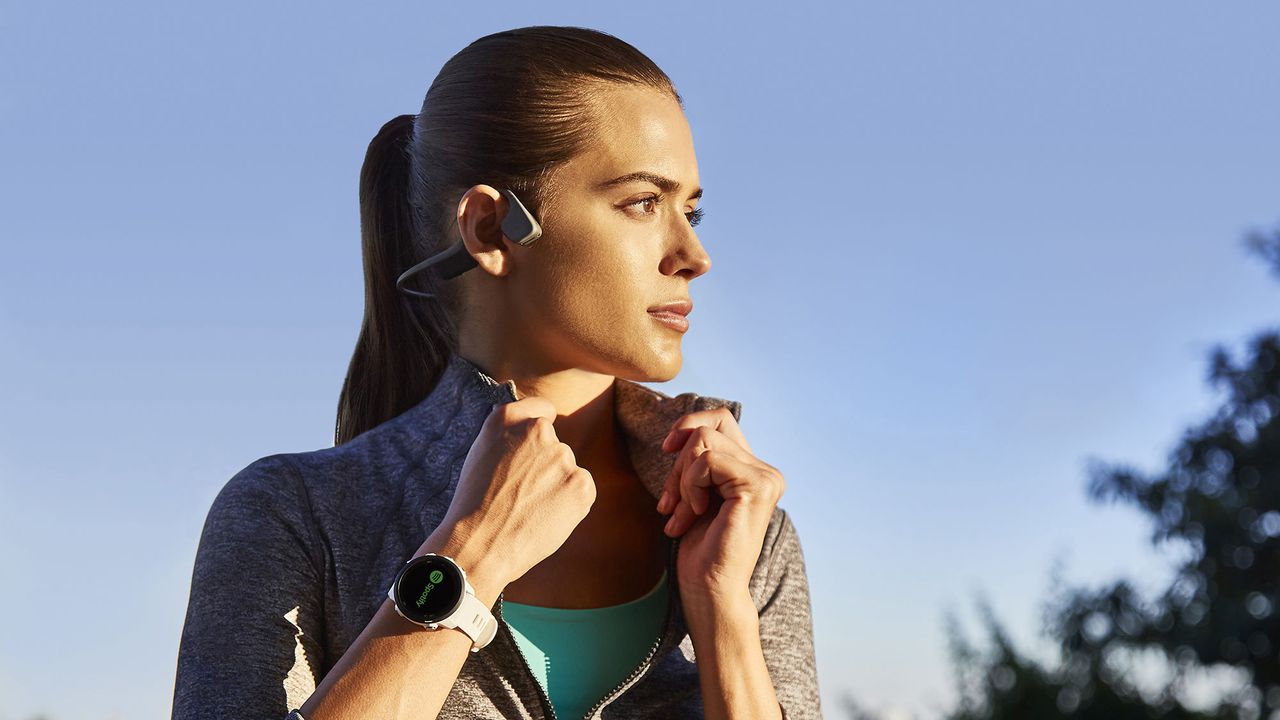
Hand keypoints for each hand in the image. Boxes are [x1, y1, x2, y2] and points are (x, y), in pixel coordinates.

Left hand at [655, 407, 784, 601]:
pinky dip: (690, 486)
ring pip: (703, 442)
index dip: (689, 424)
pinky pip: (706, 462)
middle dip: (677, 466)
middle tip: (670, 505)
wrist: (709, 589)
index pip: (721, 418)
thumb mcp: (694, 493)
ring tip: (682, 514)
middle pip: (706, 431)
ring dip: (681, 480)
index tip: (666, 449)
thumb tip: (682, 431)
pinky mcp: (756, 486)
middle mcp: (766, 471)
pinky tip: (696, 514)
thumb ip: (698, 461)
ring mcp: (765, 477)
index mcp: (754, 470)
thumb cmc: (699, 549)